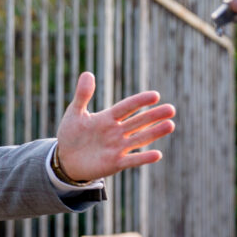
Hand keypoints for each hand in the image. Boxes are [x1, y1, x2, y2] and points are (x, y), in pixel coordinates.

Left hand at [55, 72, 175, 181]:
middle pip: (138, 122)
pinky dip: (143, 158)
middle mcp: (117, 131)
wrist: (65, 159)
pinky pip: (131, 160)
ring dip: (155, 133)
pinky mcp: (115, 163)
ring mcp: (118, 147)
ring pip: (139, 139)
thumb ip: (82, 95)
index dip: (139, 101)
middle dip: (154, 116)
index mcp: (108, 118)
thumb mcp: (74, 113)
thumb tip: (88, 73)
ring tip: (170, 125)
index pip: (127, 107)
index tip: (155, 95)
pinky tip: (157, 154)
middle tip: (171, 109)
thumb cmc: (71, 134)